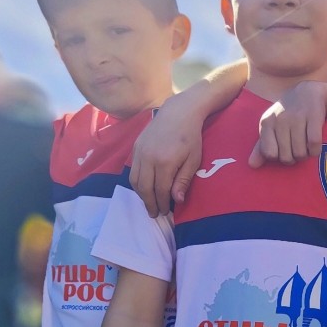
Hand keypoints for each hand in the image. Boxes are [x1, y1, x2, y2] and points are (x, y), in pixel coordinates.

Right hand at [129, 92, 204, 216]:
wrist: (178, 113)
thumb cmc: (191, 137)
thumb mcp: (193, 160)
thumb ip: (183, 180)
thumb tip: (176, 200)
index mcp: (165, 162)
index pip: (160, 190)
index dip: (162, 203)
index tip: (166, 212)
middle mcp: (148, 158)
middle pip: (144, 188)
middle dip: (149, 203)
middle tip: (154, 214)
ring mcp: (139, 152)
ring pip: (135, 180)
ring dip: (141, 194)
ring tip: (149, 203)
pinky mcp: (136, 147)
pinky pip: (133, 170)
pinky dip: (137, 182)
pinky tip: (144, 187)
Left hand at [249, 81, 326, 167]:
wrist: (308, 92)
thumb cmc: (286, 114)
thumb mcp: (271, 127)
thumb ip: (261, 146)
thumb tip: (252, 165)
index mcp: (267, 123)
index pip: (269, 154)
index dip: (278, 157)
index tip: (283, 151)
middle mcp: (280, 120)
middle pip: (286, 157)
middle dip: (293, 159)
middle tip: (296, 151)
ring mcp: (297, 118)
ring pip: (300, 153)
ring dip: (304, 156)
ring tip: (305, 148)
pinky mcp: (313, 117)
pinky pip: (314, 145)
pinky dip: (315, 151)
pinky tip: (314, 147)